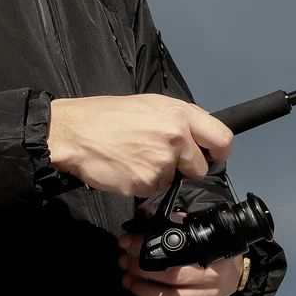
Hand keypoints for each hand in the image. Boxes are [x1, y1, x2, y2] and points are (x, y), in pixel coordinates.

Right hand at [46, 94, 232, 198]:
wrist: (73, 133)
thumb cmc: (103, 117)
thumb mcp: (146, 105)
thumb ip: (176, 120)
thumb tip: (194, 137)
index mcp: (178, 114)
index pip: (221, 138)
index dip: (218, 152)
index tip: (212, 157)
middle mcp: (175, 136)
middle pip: (199, 167)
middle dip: (183, 168)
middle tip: (157, 158)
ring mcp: (162, 161)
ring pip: (173, 180)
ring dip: (157, 175)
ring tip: (132, 157)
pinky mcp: (147, 182)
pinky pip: (152, 190)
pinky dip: (141, 183)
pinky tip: (124, 167)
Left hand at [116, 211, 244, 295]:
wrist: (235, 271)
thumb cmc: (211, 249)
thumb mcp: (197, 231)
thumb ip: (176, 224)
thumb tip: (147, 215)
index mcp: (212, 257)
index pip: (175, 254)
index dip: (146, 249)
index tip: (126, 242)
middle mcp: (213, 281)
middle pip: (173, 280)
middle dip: (141, 270)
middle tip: (124, 262)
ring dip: (145, 292)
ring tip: (128, 281)